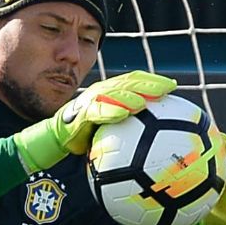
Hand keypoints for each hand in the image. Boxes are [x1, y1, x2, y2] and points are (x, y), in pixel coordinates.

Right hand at [12, 71, 176, 172]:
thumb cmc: (80, 138)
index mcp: (108, 94)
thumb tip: (153, 143)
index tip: (173, 87)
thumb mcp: (107, 132)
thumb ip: (126, 130)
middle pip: (128, 83)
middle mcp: (100, 93)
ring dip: (132, 95)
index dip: (153, 81)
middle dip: (149, 84)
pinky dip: (111, 111)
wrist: (53, 142)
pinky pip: (97, 111)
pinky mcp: (79, 114)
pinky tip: (125, 114)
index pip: (133, 81)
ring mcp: (89, 102)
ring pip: (114, 93)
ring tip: (148, 100)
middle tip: (169, 88)